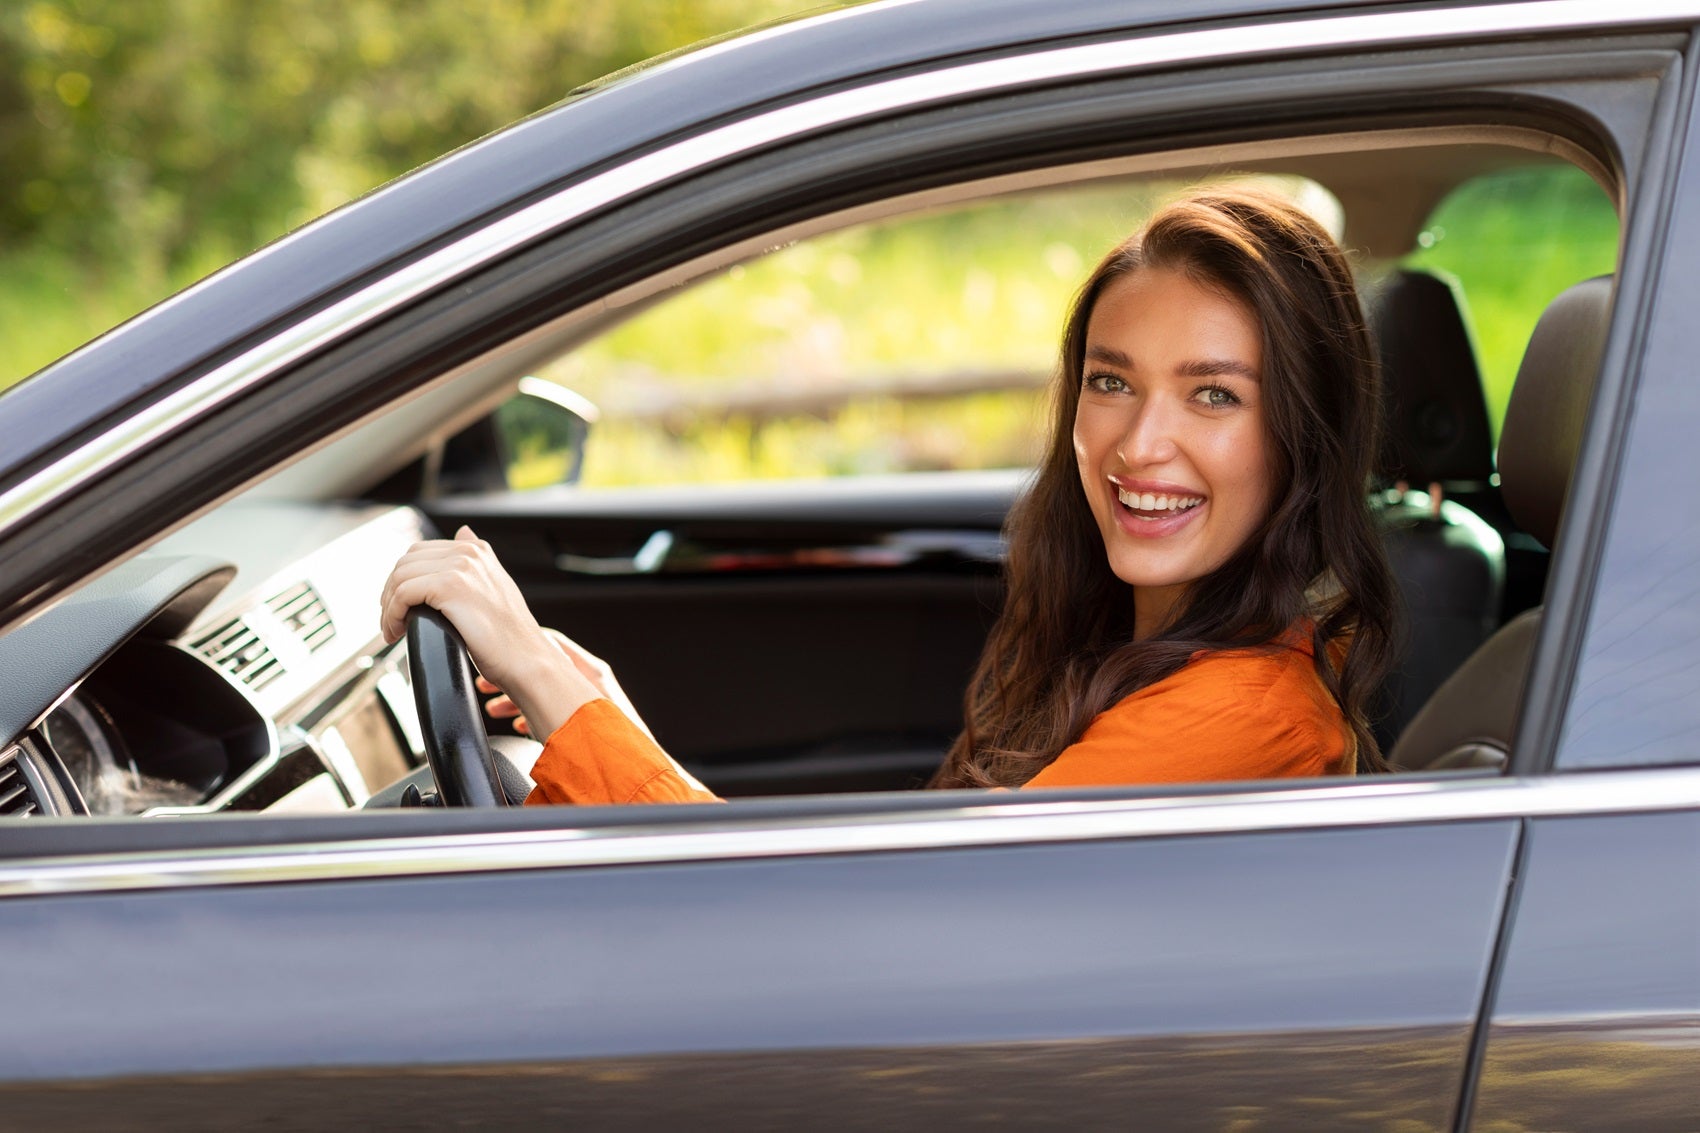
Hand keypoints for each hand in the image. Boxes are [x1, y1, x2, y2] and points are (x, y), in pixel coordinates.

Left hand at [379, 526, 598, 739]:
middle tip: (392, 621)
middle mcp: (468, 552)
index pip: (419, 553)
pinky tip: (397, 632)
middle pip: (405, 563)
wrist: (526, 659)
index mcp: (476, 550)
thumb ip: (478, 560)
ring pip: (399, 578)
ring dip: (388, 607)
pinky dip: (392, 615)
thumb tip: (464, 532)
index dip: (402, 581)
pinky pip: (402, 594)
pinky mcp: (449, 586)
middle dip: (391, 592)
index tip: (399, 608)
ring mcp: (460, 567)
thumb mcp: (495, 587)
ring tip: (393, 630)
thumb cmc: (510, 635)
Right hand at [478, 628, 654, 739]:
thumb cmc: (614, 742)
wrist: (634, 769)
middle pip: (543, 667)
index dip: (522, 642)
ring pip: (545, 688)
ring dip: (519, 697)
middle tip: (486, 684)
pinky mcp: (584, 718)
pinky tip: (519, 725)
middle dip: (513, 675)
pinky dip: (534, 712)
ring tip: (494, 708)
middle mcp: (589, 680)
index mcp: (590, 671)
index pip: (550, 642)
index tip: (498, 649)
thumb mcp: (578, 710)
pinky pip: (553, 707)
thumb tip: (523, 686)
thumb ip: (552, 693)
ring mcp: (586, 698)